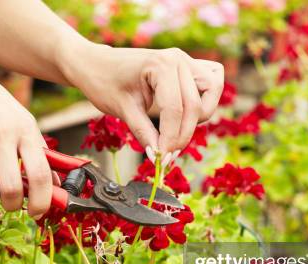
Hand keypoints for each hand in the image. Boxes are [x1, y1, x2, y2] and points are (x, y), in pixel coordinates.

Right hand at [0, 59, 52, 215]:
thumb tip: (56, 186)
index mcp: (25, 129)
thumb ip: (39, 152)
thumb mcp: (22, 121)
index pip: (40, 174)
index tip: (37, 212)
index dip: (42, 201)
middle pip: (12, 188)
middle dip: (12, 205)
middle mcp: (2, 133)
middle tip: (10, 203)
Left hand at [61, 43, 223, 163]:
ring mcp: (186, 60)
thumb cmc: (104, 82)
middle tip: (166, 155)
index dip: (171, 139)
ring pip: (211, 92)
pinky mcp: (189, 66)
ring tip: (176, 130)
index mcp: (161, 65)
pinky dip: (205, 99)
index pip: (175, 110)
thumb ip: (143, 132)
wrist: (95, 64)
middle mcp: (178, 59)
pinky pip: (212, 83)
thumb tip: (159, 155)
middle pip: (195, 106)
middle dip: (182, 135)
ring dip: (198, 116)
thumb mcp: (122, 110)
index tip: (162, 160)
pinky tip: (187, 113)